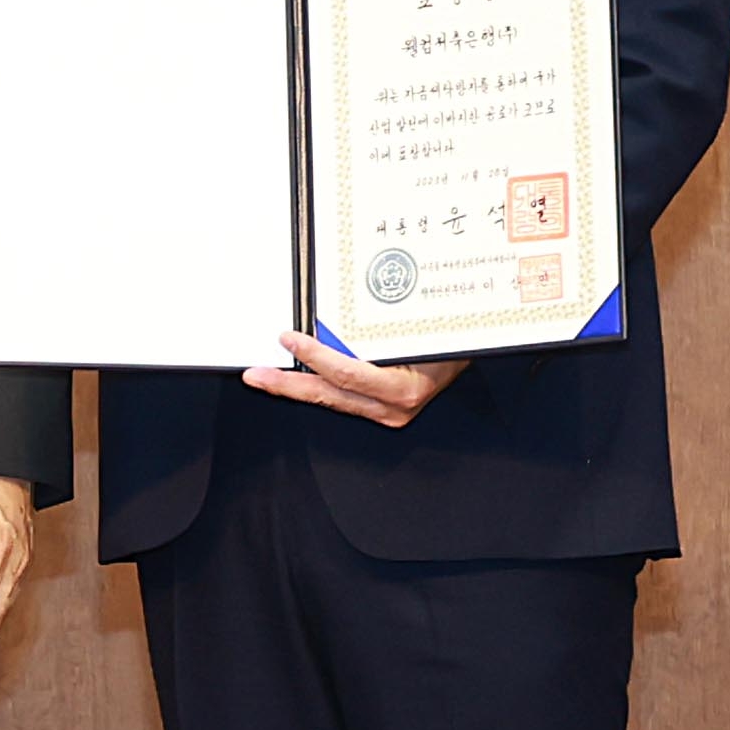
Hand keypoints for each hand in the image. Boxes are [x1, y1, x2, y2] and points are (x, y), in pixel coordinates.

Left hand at [244, 331, 466, 427]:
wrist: (474, 351)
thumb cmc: (452, 338)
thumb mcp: (420, 331)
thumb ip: (382, 332)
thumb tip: (340, 317)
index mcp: (402, 388)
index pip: (347, 373)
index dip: (314, 357)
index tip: (289, 339)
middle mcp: (392, 407)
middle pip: (328, 395)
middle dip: (287, 385)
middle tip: (256, 375)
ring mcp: (386, 413)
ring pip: (331, 399)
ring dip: (296, 386)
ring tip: (266, 376)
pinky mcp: (381, 410)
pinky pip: (342, 397)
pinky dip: (317, 385)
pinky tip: (295, 377)